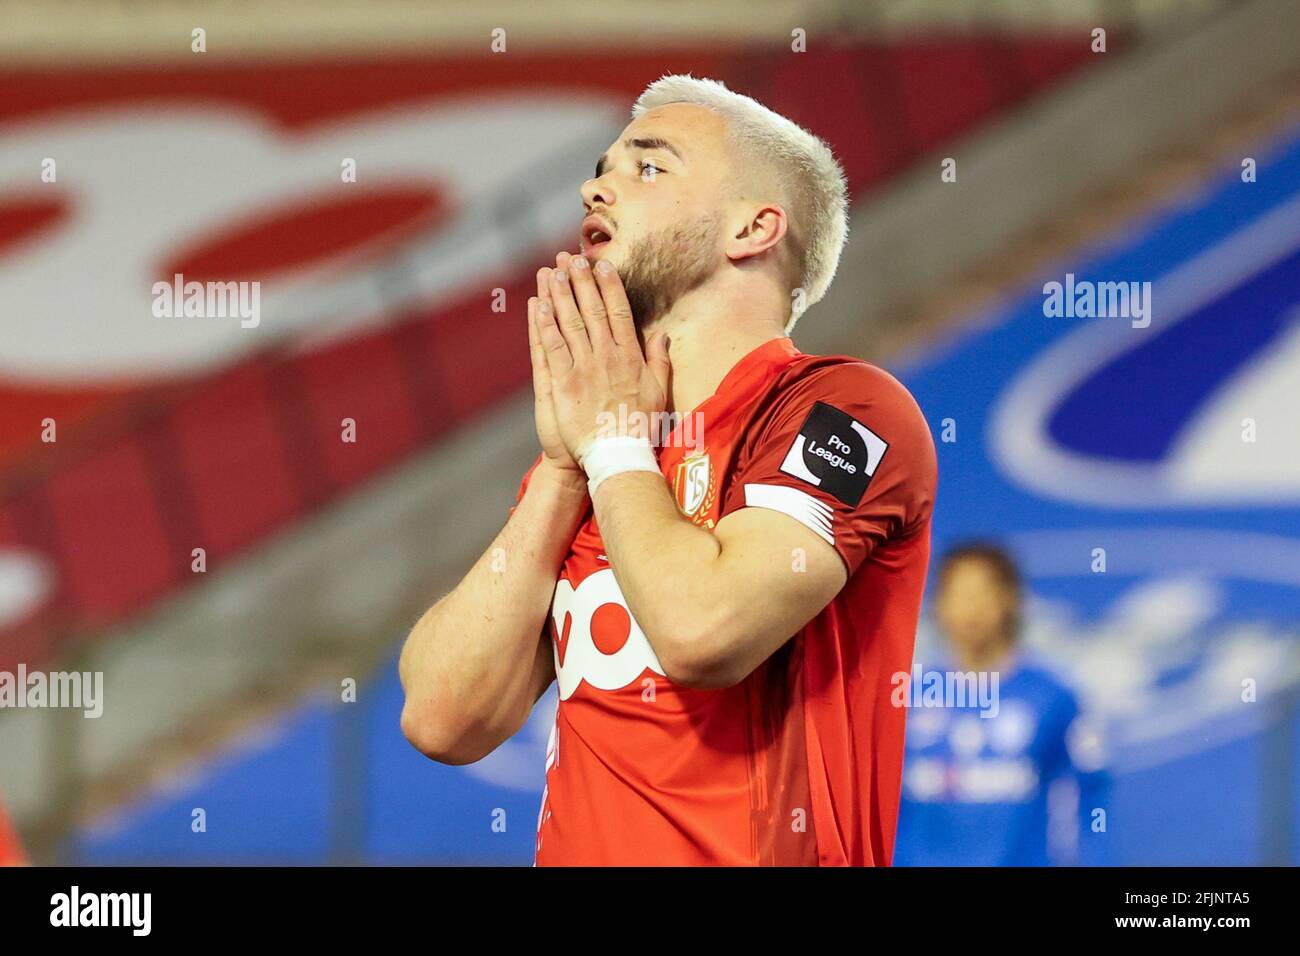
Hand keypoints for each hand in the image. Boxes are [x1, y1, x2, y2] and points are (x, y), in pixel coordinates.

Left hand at [533, 251, 670, 462]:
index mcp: (629, 356)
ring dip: (558, 295)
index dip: (609, 286)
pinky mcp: (562, 383)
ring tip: (551, 272)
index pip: (618, 312)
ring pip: (568, 323)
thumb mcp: (659, 392)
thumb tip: (662, 335)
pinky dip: (543, 325)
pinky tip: (538, 305)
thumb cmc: (640, 426)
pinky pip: (551, 347)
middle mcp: (606, 357)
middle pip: (590, 310)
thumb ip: (659, 361)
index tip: (601, 265)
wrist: (617, 456)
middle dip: (580, 281)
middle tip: (571, 258)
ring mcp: (582, 369)